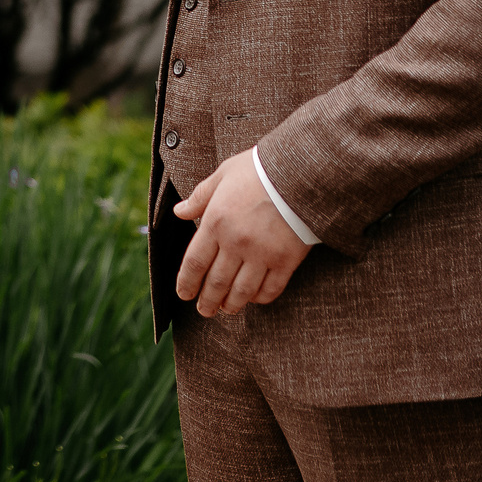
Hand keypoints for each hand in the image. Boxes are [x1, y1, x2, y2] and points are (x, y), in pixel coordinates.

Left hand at [172, 149, 310, 317]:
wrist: (302, 172)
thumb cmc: (260, 169)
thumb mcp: (223, 175)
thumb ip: (200, 196)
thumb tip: (179, 211)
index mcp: (216, 222)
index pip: (195, 263)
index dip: (187, 283)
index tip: (184, 294)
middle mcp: (236, 243)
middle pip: (216, 283)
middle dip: (207, 302)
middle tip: (204, 311)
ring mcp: (262, 254)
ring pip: (242, 291)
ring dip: (231, 305)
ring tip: (226, 310)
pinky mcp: (287, 260)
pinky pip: (271, 289)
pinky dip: (260, 298)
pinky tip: (254, 299)